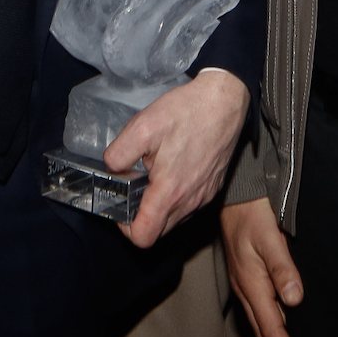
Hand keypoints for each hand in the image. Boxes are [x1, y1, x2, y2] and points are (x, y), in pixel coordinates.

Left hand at [103, 68, 248, 248]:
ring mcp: (205, 196)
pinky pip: (190, 205)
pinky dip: (177, 197)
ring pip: (175, 219)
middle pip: (159, 231)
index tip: (122, 205)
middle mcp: (190, 201)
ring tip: (155, 174)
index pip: (143, 237)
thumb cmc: (187, 111)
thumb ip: (118, 155)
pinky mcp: (214, 188)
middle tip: (136, 186)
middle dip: (142, 216)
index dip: (125, 228)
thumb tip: (112, 170)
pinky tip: (173, 169)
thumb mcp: (142, 126)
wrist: (225, 100)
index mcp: (169, 191)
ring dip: (160, 206)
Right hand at [221, 196, 306, 336]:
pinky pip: (260, 314)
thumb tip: (295, 299)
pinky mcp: (246, 279)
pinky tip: (279, 332)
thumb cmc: (251, 215)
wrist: (234, 197)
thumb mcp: (269, 237)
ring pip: (262, 326)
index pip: (273, 329)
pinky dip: (271, 330)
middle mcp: (246, 291)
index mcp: (252, 285)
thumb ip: (283, 268)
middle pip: (266, 334)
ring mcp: (244, 286)